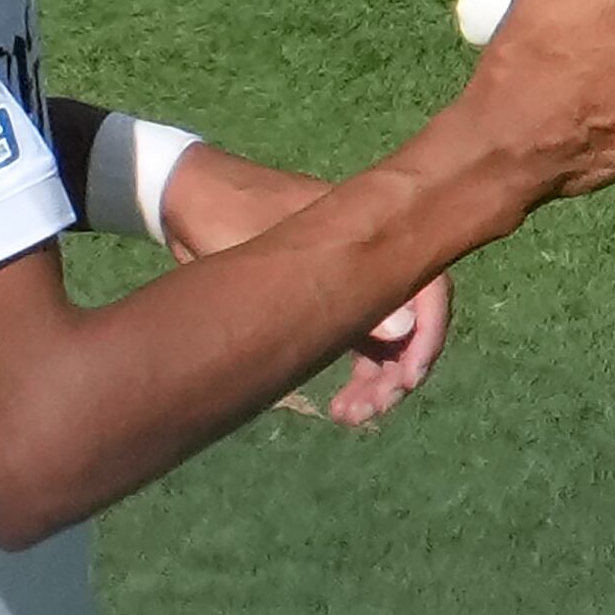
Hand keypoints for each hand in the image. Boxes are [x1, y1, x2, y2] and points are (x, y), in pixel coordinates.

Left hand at [160, 148, 452, 426]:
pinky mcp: (322, 297)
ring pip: (385, 336)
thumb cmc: (227, 214)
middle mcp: (366, 256)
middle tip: (370, 411)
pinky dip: (356, 372)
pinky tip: (338, 403)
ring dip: (377, 379)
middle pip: (411, 318)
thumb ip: (338, 292)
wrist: (184, 199)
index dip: (429, 336)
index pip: (429, 286)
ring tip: (349, 416)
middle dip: (399, 370)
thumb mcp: (275, 259)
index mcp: (367, 233)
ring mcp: (345, 278)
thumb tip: (403, 331)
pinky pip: (357, 339)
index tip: (407, 380)